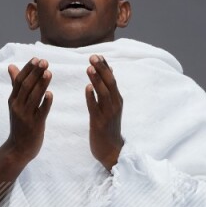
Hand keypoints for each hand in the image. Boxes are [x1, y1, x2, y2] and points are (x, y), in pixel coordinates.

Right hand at [5, 57, 52, 160]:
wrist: (18, 149)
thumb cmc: (19, 124)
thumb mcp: (15, 104)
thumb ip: (15, 84)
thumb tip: (11, 65)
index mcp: (13, 100)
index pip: (19, 80)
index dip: (28, 69)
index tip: (37, 58)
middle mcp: (18, 106)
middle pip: (26, 86)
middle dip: (35, 73)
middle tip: (45, 61)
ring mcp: (26, 116)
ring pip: (34, 97)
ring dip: (41, 84)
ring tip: (49, 72)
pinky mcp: (35, 125)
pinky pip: (41, 112)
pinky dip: (46, 102)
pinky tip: (50, 94)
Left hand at [86, 54, 123, 170]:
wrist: (111, 151)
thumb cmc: (109, 128)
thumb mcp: (112, 108)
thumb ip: (109, 90)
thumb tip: (109, 71)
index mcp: (118, 100)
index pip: (112, 79)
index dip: (105, 66)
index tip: (98, 55)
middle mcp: (115, 105)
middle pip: (110, 83)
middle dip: (101, 69)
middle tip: (92, 56)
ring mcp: (108, 114)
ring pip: (103, 94)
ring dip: (96, 80)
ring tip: (89, 68)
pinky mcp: (99, 123)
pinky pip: (95, 108)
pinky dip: (92, 98)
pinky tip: (87, 89)